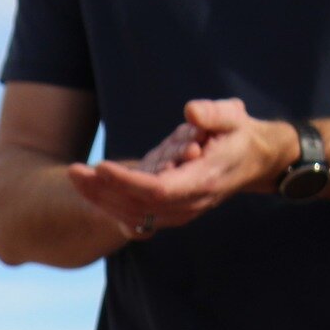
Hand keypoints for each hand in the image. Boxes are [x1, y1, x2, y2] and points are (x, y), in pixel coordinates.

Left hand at [67, 97, 299, 235]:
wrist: (255, 160)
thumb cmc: (241, 133)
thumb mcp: (234, 115)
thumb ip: (214, 114)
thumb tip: (191, 112)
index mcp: (203, 181)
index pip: (157, 190)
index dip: (126, 181)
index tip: (100, 166)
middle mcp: (189, 204)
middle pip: (137, 206)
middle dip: (102, 190)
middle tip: (74, 170)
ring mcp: (179, 213)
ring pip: (132, 215)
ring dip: (100, 198)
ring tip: (74, 177)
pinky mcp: (170, 213)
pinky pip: (135, 217)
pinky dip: (110, 205)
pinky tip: (88, 190)